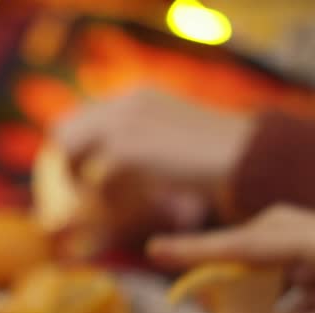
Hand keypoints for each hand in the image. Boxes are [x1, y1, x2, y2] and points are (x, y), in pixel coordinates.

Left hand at [52, 87, 255, 244]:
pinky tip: (130, 213)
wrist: (249, 158)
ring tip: (108, 208)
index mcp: (140, 97)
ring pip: (71, 157)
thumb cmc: (228, 159)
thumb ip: (150, 148)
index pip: (85, 117)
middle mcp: (125, 103)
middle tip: (82, 197)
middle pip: (64, 132)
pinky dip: (107, 203)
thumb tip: (121, 174)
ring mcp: (122, 125)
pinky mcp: (125, 152)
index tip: (86, 180)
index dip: (81, 150)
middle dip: (68, 166)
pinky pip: (95, 182)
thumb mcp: (182, 142)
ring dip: (81, 185)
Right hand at [149, 205, 314, 312]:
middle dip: (228, 255)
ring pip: (291, 260)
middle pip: (271, 235)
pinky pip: (311, 282)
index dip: (202, 250)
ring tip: (225, 310)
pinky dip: (284, 302)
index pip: (254, 240)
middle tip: (186, 274)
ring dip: (258, 282)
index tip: (157, 251)